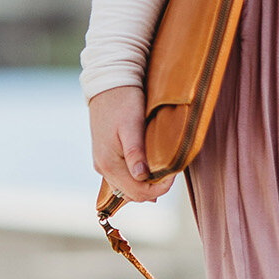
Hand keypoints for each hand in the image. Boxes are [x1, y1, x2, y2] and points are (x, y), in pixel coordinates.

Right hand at [88, 85, 174, 203]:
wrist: (108, 84)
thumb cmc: (123, 101)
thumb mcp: (131, 124)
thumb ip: (135, 152)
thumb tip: (142, 176)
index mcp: (108, 164)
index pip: (137, 192)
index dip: (159, 188)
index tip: (174, 173)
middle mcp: (103, 169)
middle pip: (132, 195)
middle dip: (154, 188)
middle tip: (172, 172)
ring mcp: (103, 164)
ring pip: (127, 189)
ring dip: (146, 185)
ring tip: (163, 171)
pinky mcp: (105, 158)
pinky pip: (122, 178)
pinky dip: (137, 179)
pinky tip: (150, 171)